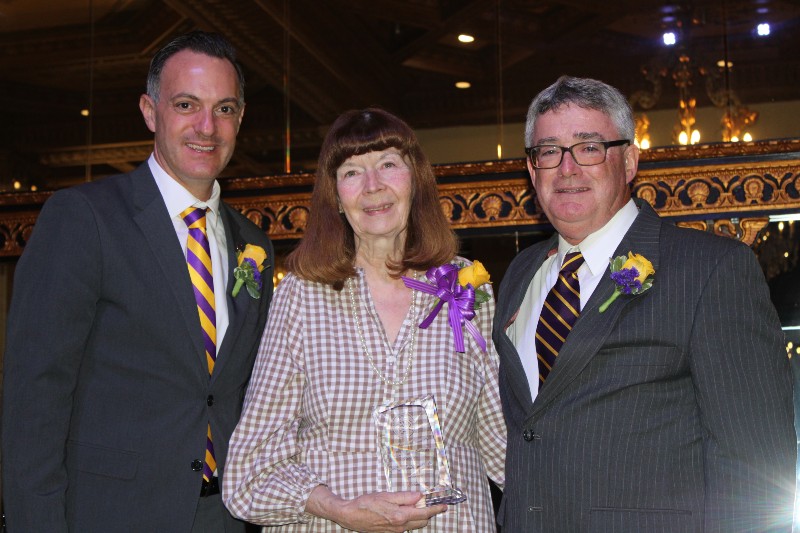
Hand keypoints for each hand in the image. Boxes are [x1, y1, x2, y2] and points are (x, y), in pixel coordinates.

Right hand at [307, 486, 446, 531]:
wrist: (350, 516)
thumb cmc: (366, 503)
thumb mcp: (386, 495)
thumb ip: (404, 497)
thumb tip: (419, 496)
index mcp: (400, 516)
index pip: (424, 513)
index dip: (436, 508)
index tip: (444, 505)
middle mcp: (400, 526)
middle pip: (422, 521)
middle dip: (427, 511)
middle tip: (424, 500)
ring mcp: (396, 532)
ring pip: (414, 524)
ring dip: (418, 516)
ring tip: (411, 505)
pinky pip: (405, 527)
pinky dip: (408, 519)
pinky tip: (400, 511)